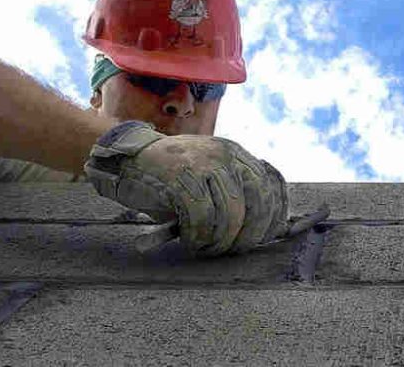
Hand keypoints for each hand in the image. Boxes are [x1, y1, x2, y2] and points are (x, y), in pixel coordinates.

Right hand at [84, 120, 288, 255]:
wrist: (128, 159)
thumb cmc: (170, 178)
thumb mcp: (209, 177)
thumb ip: (234, 194)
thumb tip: (268, 230)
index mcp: (236, 153)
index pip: (272, 183)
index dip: (275, 214)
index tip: (269, 237)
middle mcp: (225, 155)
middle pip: (258, 200)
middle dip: (250, 233)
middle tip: (232, 250)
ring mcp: (203, 163)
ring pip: (231, 212)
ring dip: (221, 240)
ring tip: (207, 249)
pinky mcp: (181, 177)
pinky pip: (202, 216)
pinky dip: (199, 236)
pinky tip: (190, 241)